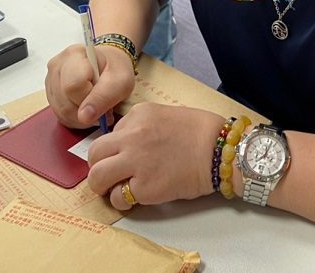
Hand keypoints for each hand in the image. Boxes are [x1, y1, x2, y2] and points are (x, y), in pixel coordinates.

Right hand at [45, 43, 135, 128]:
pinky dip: (75, 117)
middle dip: (85, 109)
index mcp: (74, 54)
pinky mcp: (51, 93)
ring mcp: (51, 79)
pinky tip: (86, 108)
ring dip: (81, 116)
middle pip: (65, 101)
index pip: (73, 86)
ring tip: (95, 106)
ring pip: (61, 111)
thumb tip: (84, 117)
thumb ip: (103, 97)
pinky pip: (59, 114)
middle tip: (101, 104)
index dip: (89, 97)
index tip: (102, 94)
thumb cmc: (115, 70)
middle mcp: (57, 65)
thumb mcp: (120, 82)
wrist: (108, 66)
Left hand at [87, 103, 222, 209]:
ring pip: (97, 177)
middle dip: (98, 166)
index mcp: (138, 115)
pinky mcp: (144, 187)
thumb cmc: (200, 133)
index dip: (112, 149)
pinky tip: (136, 197)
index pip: (108, 134)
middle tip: (108, 175)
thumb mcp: (164, 114)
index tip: (120, 157)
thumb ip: (140, 125)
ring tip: (115, 189)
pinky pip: (118, 197)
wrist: (220, 151)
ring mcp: (136, 162)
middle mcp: (132, 136)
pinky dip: (123, 200)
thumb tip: (124, 142)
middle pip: (94, 154)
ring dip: (102, 186)